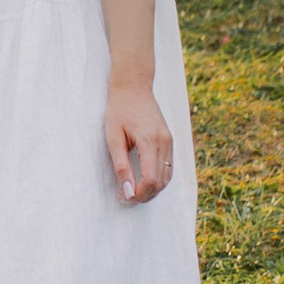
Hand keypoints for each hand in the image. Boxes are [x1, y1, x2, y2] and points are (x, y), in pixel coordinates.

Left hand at [105, 78, 173, 204]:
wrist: (133, 86)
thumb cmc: (119, 110)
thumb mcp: (113, 138)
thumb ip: (121, 166)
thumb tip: (126, 191)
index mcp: (150, 141)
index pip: (150, 179)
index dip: (138, 194)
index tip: (124, 197)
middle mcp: (164, 142)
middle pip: (161, 182)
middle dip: (145, 195)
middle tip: (126, 197)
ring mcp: (169, 141)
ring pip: (167, 177)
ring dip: (153, 189)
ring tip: (134, 191)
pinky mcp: (169, 140)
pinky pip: (168, 167)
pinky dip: (158, 179)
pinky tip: (144, 181)